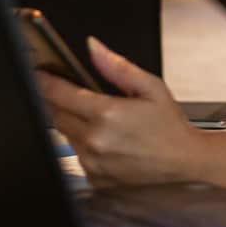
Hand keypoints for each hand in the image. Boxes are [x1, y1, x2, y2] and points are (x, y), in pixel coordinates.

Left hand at [37, 37, 204, 186]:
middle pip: (55, 114)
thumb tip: (93, 48)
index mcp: (107, 114)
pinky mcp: (94, 179)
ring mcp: (92, 162)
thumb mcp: (151, 87)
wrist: (185, 163)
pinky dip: (85, 145)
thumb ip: (117, 67)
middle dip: (60, 102)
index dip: (45, 80)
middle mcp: (95, 140)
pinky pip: (77, 155)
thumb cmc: (170, 126)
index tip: (40, 73)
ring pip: (65, 135)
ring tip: (104, 122)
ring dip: (74, 124)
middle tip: (78, 96)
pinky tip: (108, 142)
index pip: (59, 93)